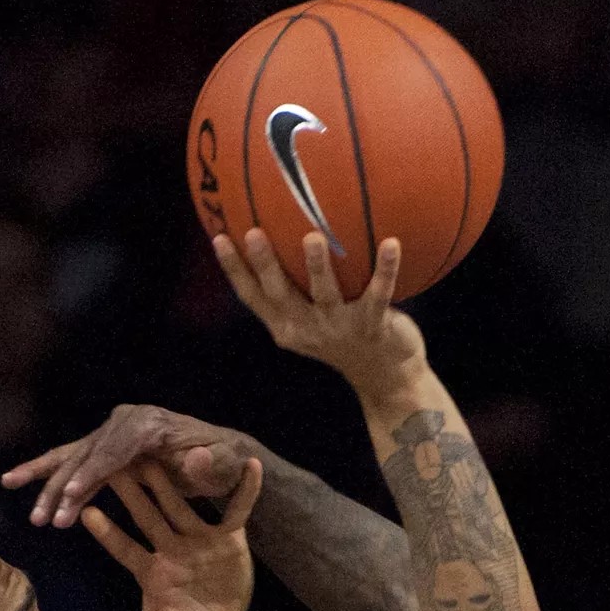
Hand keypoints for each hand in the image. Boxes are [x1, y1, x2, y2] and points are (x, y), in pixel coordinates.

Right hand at [3, 405, 256, 529]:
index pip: (113, 450)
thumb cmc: (224, 461)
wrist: (221, 452)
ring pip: (72, 457)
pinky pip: (74, 461)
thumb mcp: (224, 465)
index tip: (71, 496)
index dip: (91, 473)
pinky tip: (18, 484)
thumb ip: (211, 466)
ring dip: (47, 484)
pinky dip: (50, 475)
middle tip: (44, 518)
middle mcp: (126, 421)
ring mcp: (113, 430)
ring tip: (23, 503)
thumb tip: (195, 458)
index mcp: (150, 423)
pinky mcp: (107, 444)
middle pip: (86, 453)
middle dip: (61, 486)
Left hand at [83, 463, 263, 610]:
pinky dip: (244, 490)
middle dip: (131, 491)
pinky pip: (236, 511)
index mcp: (150, 573)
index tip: (83, 512)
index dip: (106, 533)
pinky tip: (250, 465)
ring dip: (173, 481)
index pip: (123, 549)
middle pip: (147, 516)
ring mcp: (198, 542)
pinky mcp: (228, 541)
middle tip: (112, 460)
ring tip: (161, 451)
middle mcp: (170, 550)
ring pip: (181, 506)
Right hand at [211, 229, 425, 397]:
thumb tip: (281, 236)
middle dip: (265, 264)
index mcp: (286, 326)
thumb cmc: (344, 337)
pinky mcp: (373, 326)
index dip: (233, 269)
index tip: (218, 237)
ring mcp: (340, 328)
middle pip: (280, 294)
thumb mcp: (309, 320)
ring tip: (312, 238)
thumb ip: (293, 289)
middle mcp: (308, 328)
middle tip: (253, 232)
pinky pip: (379, 294)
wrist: (386, 378)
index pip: (252, 296)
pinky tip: (392, 243)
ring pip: (325, 294)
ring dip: (318, 266)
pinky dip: (386, 269)